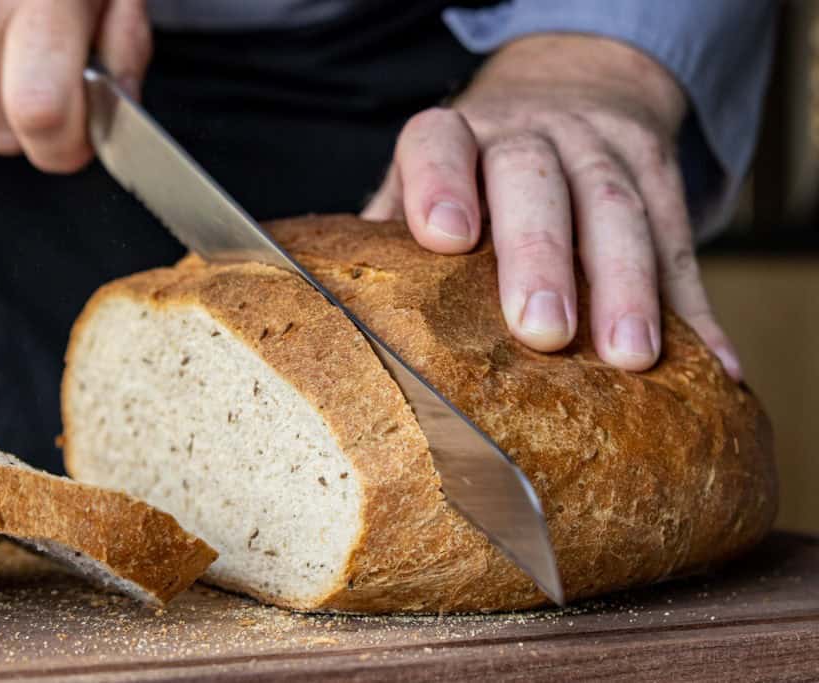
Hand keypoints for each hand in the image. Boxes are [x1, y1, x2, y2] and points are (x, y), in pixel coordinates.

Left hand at [363, 34, 740, 378]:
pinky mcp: (659, 173)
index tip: (446, 236)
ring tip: (630, 358)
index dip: (440, 183)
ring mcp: (599, 148)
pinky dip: (696, 308)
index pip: (440, 141)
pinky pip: (682, 242)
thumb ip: (390, 242)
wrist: (567, 92)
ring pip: (617, 207)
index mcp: (458, 137)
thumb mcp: (425, 185)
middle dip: (539, 254)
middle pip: (535, 181)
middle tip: (541, 329)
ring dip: (628, 286)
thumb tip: (337, 324)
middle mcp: (528, 134)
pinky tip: (712, 365)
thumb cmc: (474, 170)